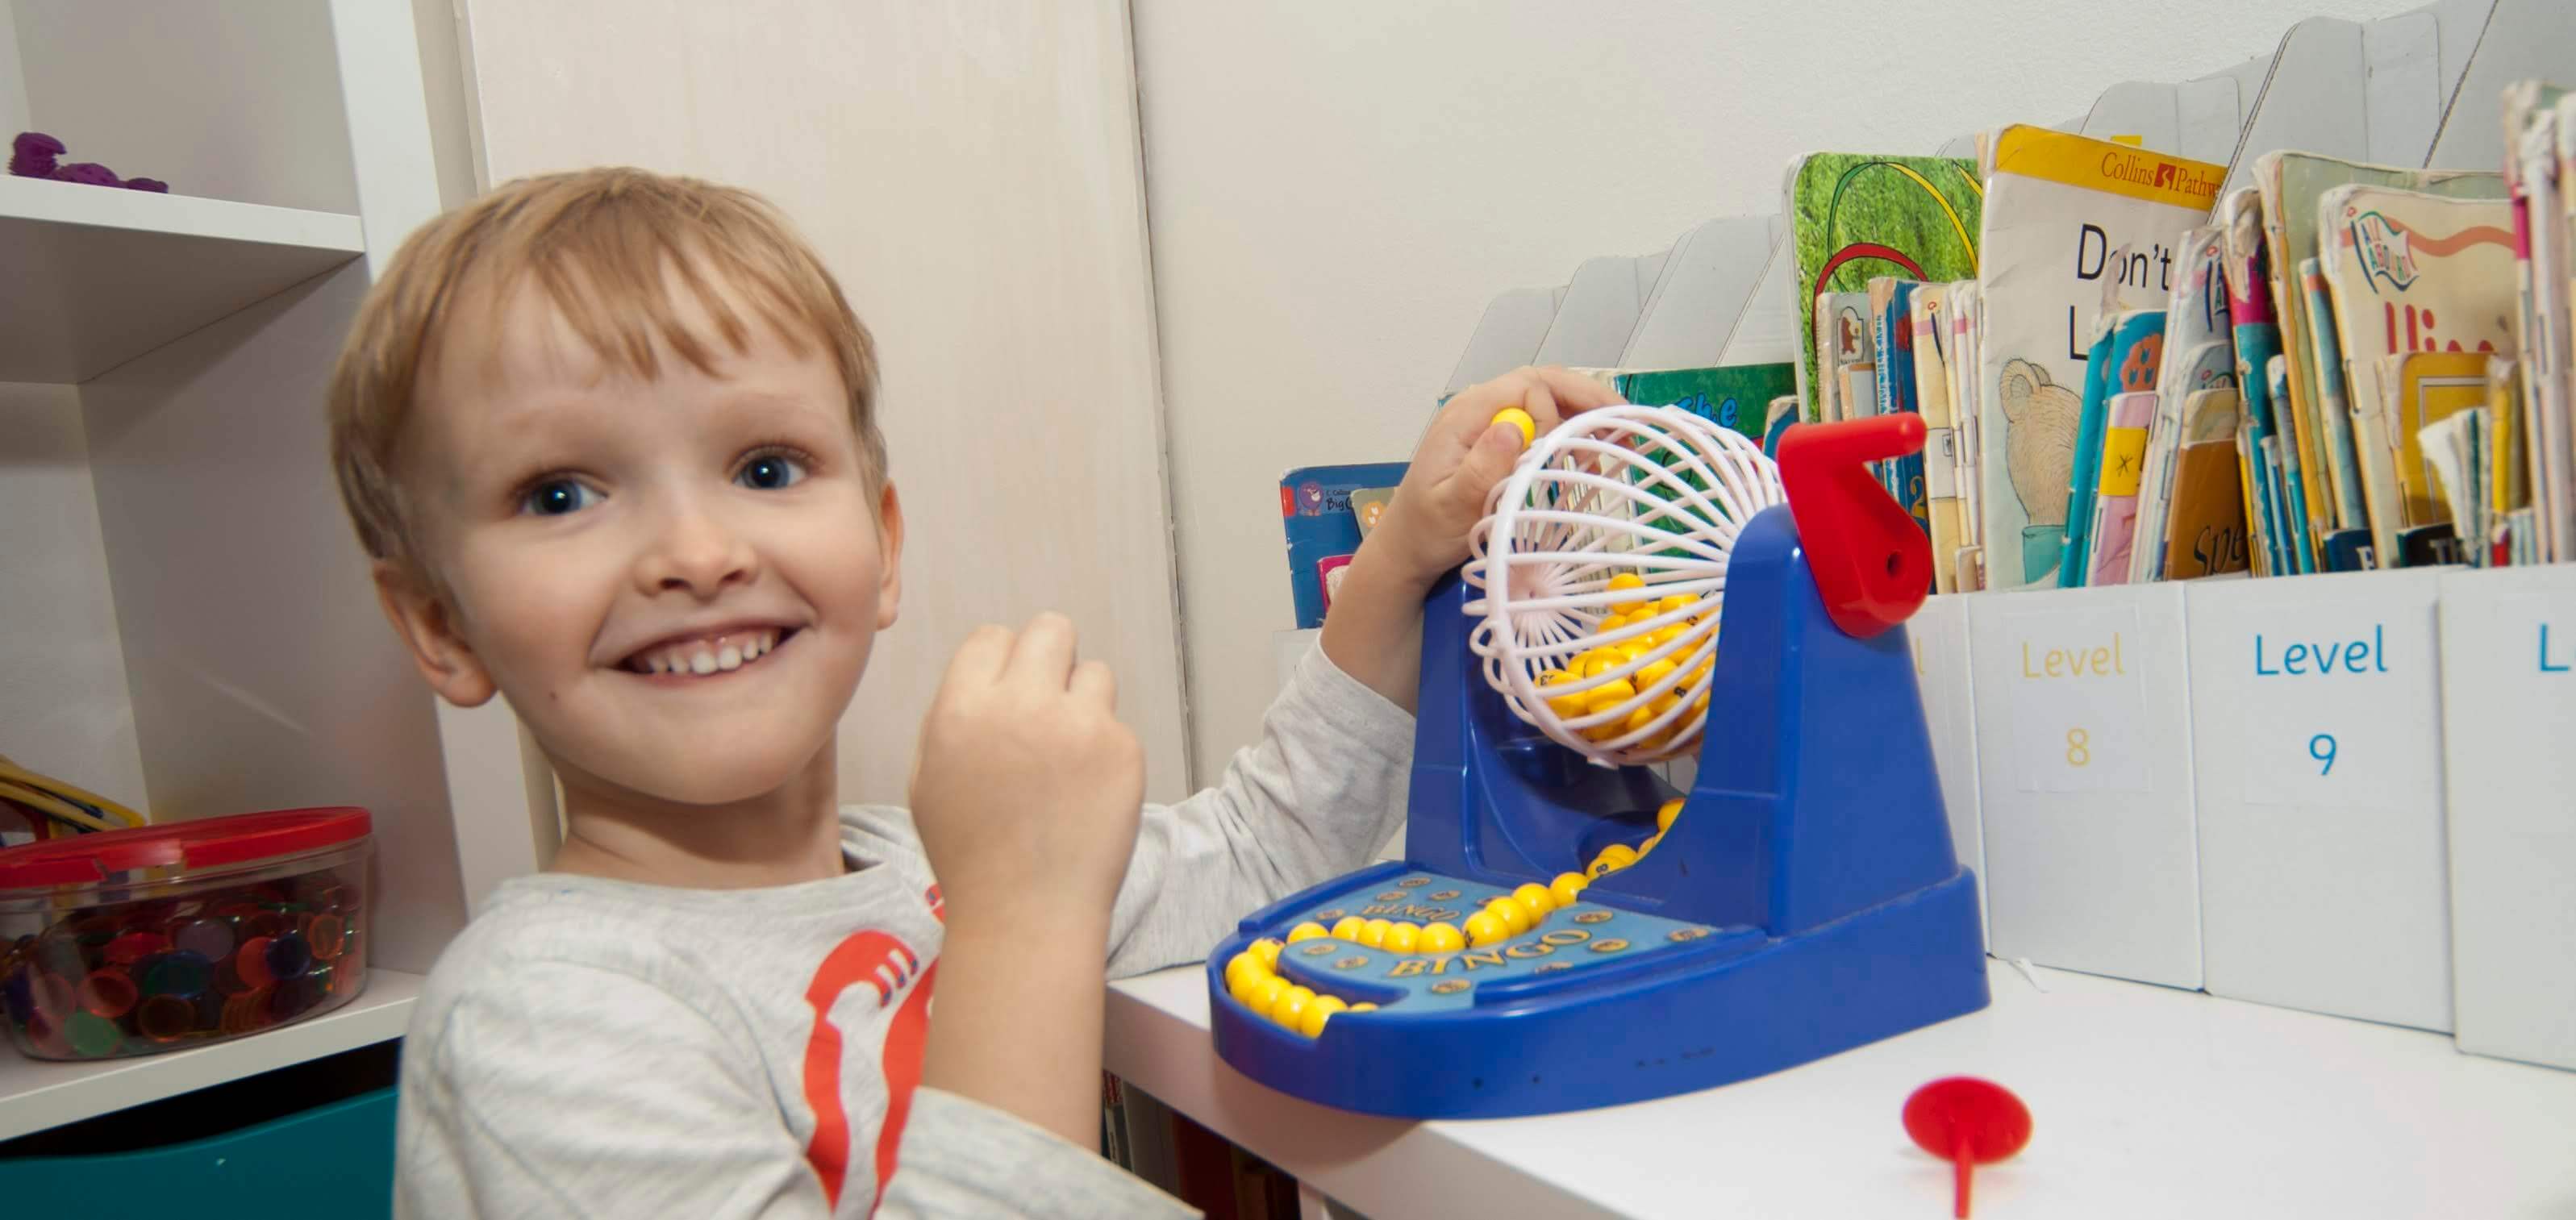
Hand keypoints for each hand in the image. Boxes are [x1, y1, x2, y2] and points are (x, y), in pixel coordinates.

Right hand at [909, 613, 1143, 934]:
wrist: (1027, 913)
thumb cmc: (971, 854)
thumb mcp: (927, 779)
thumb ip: (952, 715)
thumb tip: (986, 674)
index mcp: (962, 709)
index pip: (992, 637)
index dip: (1000, 665)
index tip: (1006, 696)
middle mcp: (1021, 705)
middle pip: (1052, 629)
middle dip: (1050, 659)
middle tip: (1048, 703)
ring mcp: (1079, 725)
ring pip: (1093, 673)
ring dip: (1082, 703)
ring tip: (1067, 758)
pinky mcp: (1124, 749)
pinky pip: (1116, 724)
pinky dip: (1105, 751)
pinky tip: (1086, 794)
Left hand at [1367, 366, 1623, 589]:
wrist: (1407, 548)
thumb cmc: (1428, 530)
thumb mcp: (1453, 505)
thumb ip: (1482, 466)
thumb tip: (1514, 426)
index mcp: (1468, 414)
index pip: (1529, 385)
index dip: (1557, 412)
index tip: (1564, 454)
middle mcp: (1480, 407)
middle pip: (1544, 383)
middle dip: (1588, 399)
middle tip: (1627, 423)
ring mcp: (1489, 421)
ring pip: (1548, 400)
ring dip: (1584, 416)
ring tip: (1620, 440)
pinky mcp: (1497, 439)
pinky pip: (1541, 422)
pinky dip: (1571, 433)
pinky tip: (1591, 456)